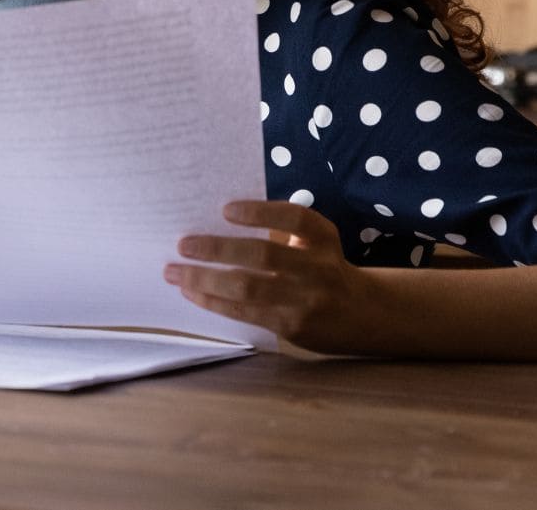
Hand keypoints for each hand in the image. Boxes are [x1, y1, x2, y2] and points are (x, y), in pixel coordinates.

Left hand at [164, 200, 377, 354]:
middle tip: (183, 244)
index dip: (260, 212)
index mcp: (322, 238)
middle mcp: (317, 267)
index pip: (294, 218)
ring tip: (174, 272)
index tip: (225, 209)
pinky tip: (192, 292)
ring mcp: (305, 299)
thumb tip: (214, 222)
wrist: (362, 315)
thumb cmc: (322, 268)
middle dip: (218, 248)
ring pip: (249, 287)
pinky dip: (214, 301)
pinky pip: (246, 312)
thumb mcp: (314, 244)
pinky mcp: (291, 326)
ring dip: (205, 279)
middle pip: (264, 254)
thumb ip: (280, 231)